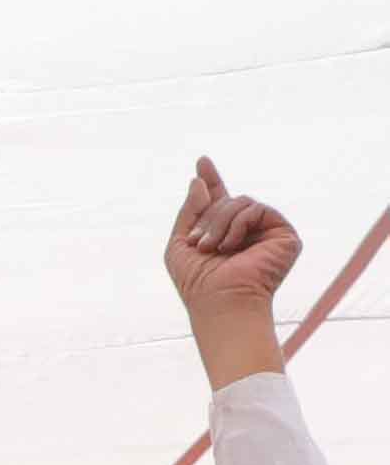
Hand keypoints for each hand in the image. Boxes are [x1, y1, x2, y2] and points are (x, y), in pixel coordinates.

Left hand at [166, 154, 300, 330]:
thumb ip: (190, 211)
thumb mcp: (180, 245)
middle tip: (198, 244)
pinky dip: (238, 224)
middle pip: (226, 199)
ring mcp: (268, 232)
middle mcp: (248, 231)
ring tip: (212, 248)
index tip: (201, 161)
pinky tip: (232, 246)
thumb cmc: (198, 283)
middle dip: (206, 218)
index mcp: (224, 233)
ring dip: (219, 223)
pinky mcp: (285, 235)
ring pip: (240, 201)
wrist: (219, 302)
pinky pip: (256, 208)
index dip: (210, 180)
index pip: (219, 200)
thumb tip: (198, 181)